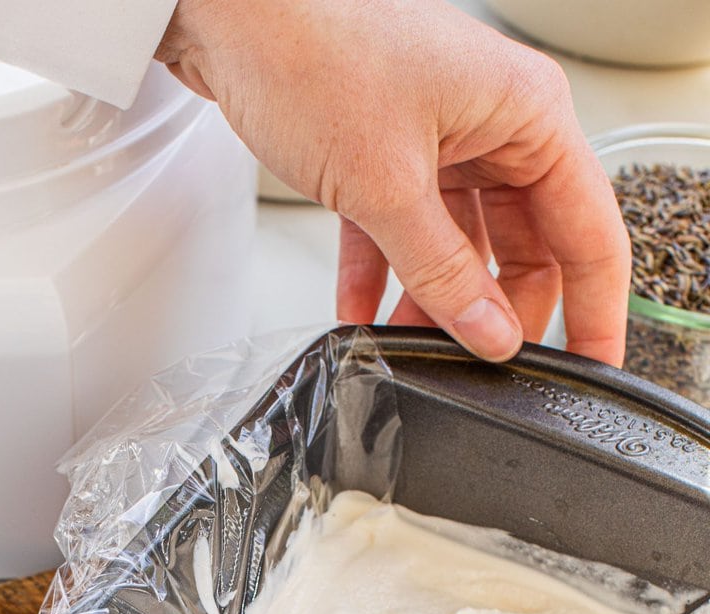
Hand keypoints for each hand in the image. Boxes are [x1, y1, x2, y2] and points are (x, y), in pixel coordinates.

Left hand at [159, 0, 630, 364]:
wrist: (228, 12)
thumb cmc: (312, 51)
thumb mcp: (386, 185)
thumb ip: (442, 270)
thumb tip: (489, 333)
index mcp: (527, 115)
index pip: (588, 233)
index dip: (594, 311)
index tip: (589, 370)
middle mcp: (495, 122)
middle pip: (525, 246)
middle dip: (495, 312)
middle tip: (475, 370)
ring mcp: (442, 137)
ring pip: (460, 246)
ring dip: (433, 301)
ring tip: (407, 348)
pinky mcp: (390, 151)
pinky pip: (403, 233)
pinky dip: (384, 275)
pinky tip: (362, 316)